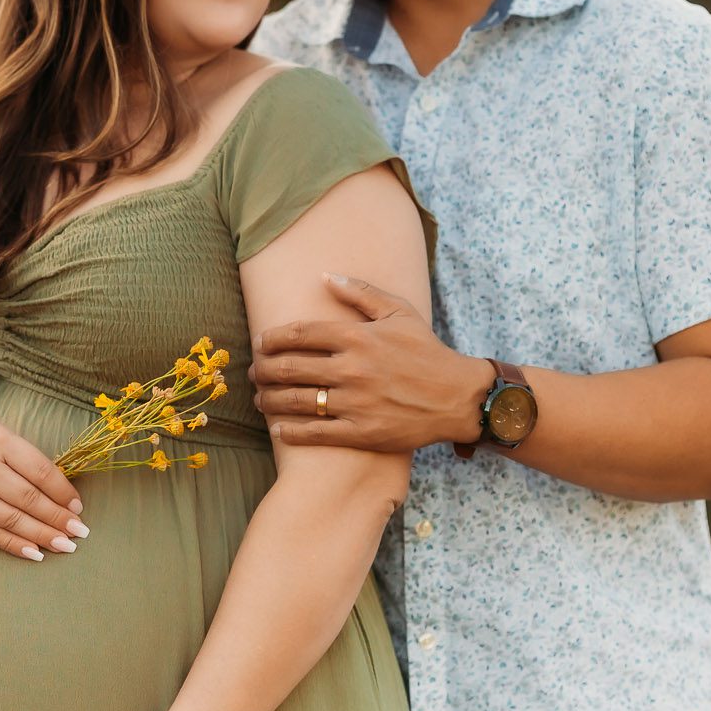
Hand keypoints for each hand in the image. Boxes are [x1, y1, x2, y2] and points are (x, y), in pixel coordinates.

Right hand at [0, 404, 87, 560]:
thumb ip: (21, 453)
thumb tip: (59, 486)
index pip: (40, 470)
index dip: (63, 492)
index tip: (78, 507)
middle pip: (29, 499)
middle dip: (59, 519)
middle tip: (80, 533)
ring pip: (12, 520)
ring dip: (43, 536)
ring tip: (65, 546)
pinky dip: (14, 544)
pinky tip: (35, 552)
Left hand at [250, 273, 493, 450]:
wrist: (456, 397)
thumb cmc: (426, 351)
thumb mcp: (399, 312)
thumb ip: (360, 293)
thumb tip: (325, 276)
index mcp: (357, 337)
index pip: (300, 333)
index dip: (272, 338)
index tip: (260, 343)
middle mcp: (351, 369)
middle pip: (289, 367)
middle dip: (263, 370)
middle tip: (254, 373)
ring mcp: (355, 403)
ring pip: (297, 401)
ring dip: (270, 400)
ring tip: (260, 399)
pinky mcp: (362, 432)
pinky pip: (316, 434)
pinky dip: (292, 432)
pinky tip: (279, 429)